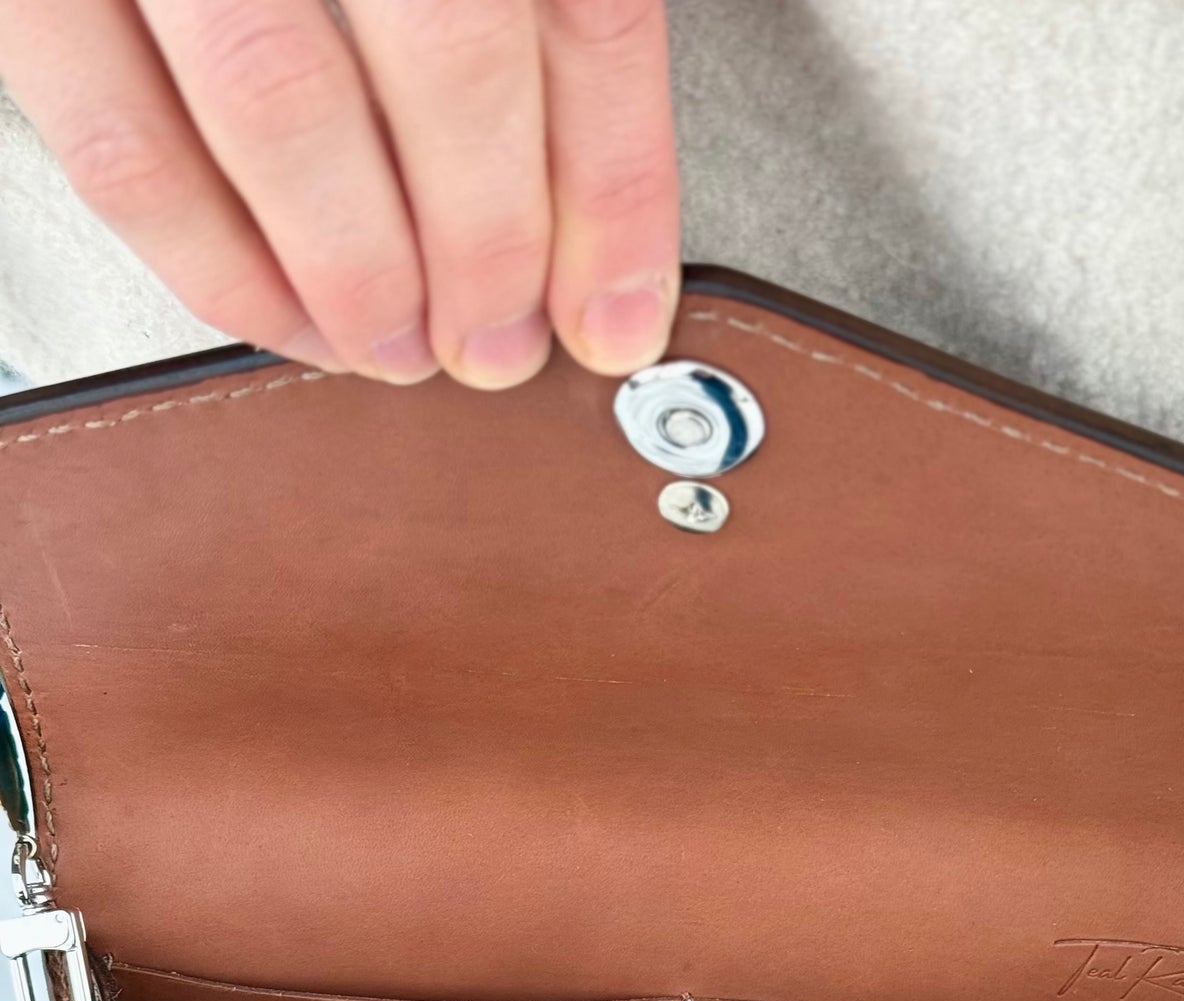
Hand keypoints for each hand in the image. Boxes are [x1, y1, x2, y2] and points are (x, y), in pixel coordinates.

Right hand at [0, 0, 678, 385]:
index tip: (615, 312)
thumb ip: (544, 37)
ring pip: (284, 102)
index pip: (584, 1)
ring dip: (362, 271)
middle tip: (497, 343)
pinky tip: (288, 316)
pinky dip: (222, 268)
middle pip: (451, 50)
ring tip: (398, 344)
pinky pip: (128, 148)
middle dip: (491, 242)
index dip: (611, 184)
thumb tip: (600, 268)